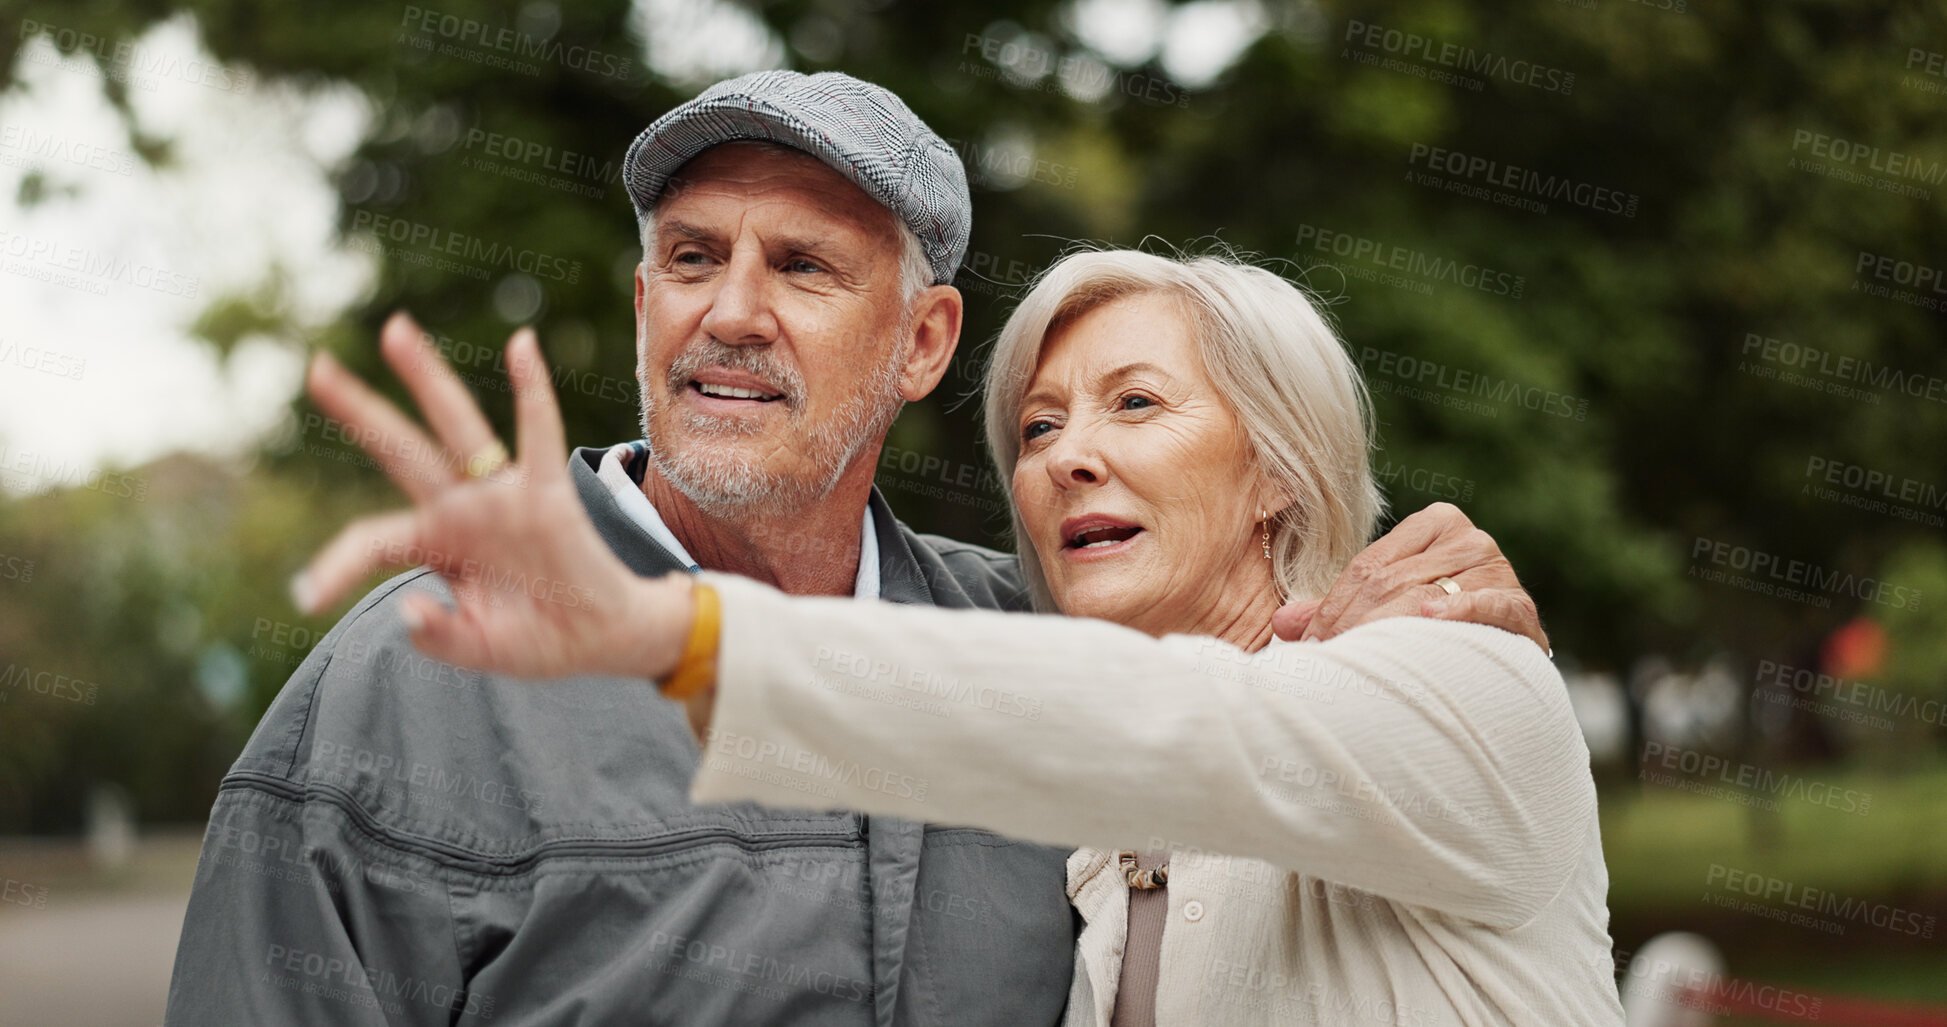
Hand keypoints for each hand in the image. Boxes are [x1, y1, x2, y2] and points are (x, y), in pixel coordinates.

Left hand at [291, 312, 693, 680]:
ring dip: (426, 378)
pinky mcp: (547, 494)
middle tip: (316, 368)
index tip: (304, 600)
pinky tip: (522, 346)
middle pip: (402, 449)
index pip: (370, 539)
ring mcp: (502, 497)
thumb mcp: (479, 650)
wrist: (602, 639)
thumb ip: (441, 637)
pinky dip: (532, 391)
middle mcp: (461, 509)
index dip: (334, 567)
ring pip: (457, 427)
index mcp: (435, 544)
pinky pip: (538, 434)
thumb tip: (410, 609)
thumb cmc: (538, 640)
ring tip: (394, 330)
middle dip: (359, 410)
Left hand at [1270, 503, 1548, 653]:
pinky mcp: (1520, 605)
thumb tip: (1281, 624)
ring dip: (1388, 633)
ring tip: (1359, 659)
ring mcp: (1498, 569)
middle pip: (1391, 582)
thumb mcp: (1383, 610)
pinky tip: (1431, 617)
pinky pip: (1488, 604)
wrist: (1503, 672)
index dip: (1333, 608)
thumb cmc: (1436, 632)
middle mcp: (1469, 539)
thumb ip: (1337, 610)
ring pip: (1425, 597)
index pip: (1369, 566)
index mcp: (1435, 525)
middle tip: (1327, 661)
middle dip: (1352, 625)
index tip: (1309, 645)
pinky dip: (1460, 609)